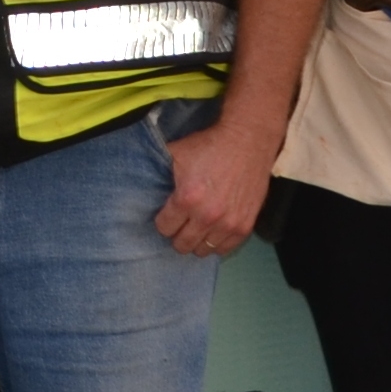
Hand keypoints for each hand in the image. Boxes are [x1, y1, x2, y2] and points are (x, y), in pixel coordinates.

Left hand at [155, 114, 273, 257]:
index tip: (167, 214)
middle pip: (182, 244)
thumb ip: (159, 172)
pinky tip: (213, 231)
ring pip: (203, 250)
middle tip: (181, 223)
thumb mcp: (176, 153)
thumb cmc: (209, 145)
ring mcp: (228, 224)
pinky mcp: (245, 226)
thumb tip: (143, 184)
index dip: (163, 220)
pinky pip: (224, 249)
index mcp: (187, 199)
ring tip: (198, 227)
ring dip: (197, 240)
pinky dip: (216, 242)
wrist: (247, 141)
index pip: (164, 228)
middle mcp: (207, 216)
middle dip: (177, 234)